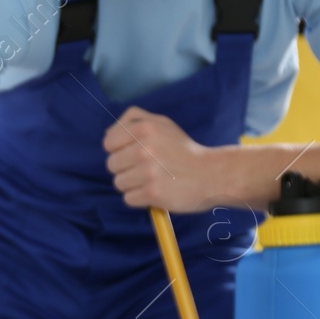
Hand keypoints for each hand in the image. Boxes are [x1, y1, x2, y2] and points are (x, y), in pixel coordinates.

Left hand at [103, 107, 223, 211]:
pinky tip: (157, 190)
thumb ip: (134, 120)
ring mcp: (148, 172)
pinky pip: (128, 199)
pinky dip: (140, 198)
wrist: (212, 174)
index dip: (119, 150)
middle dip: (126, 168)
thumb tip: (107, 134)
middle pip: (111, 164)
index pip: (108, 143)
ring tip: (154, 179)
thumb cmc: (182, 150)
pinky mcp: (152, 193)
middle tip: (149, 167)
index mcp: (145, 128)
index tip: (135, 153)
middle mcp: (145, 149)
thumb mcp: (162, 124)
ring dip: (133, 184)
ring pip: (119, 183)